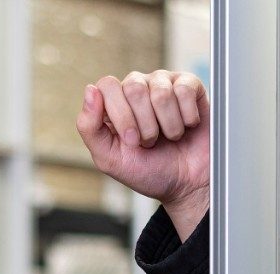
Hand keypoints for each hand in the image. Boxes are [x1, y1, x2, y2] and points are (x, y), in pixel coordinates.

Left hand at [76, 70, 209, 239]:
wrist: (187, 185)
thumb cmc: (149, 171)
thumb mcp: (110, 159)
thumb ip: (90, 127)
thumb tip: (90, 90)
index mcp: (113, 103)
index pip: (107, 87)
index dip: (121, 115)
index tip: (132, 141)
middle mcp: (136, 87)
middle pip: (134, 87)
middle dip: (145, 125)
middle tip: (150, 142)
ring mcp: (163, 83)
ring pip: (161, 92)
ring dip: (168, 125)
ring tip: (170, 137)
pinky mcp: (190, 85)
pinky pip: (185, 90)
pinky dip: (188, 118)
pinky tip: (187, 126)